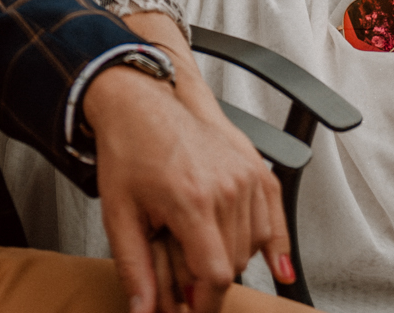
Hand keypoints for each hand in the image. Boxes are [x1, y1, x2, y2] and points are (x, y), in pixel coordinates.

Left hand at [83, 64, 292, 312]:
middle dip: (209, 281)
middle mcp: (226, 187)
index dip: (202, 302)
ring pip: (252, 246)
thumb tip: (144, 312)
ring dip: (230, 260)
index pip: (215, 275)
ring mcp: (243, 175)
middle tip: (182, 280)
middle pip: (234, 263)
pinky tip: (274, 265)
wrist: (140, 102)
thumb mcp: (119, 214)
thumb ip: (135, 269)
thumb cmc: (128, 150)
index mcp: (193, 200)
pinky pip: (269, 217)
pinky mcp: (252, 166)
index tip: (189, 307)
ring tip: (199, 253)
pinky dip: (269, 242)